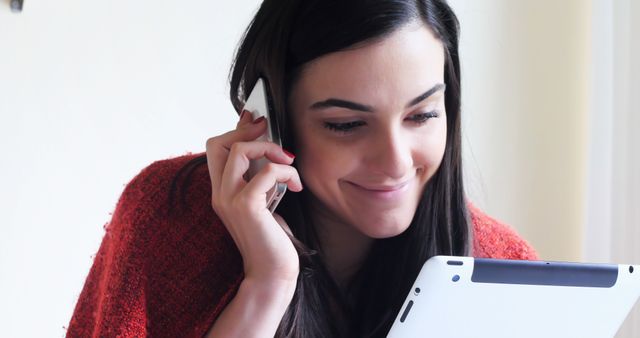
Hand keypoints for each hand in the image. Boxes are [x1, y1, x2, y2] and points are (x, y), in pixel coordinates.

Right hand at [205, 111, 302, 282]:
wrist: (272, 273)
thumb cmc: (272, 239)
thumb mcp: (264, 201)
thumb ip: (260, 177)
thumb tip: (268, 149)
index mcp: (221, 191)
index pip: (214, 147)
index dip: (236, 128)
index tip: (257, 121)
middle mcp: (219, 193)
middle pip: (217, 142)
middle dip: (247, 131)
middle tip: (271, 134)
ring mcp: (229, 200)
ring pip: (238, 150)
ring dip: (269, 149)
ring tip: (288, 163)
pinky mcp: (246, 207)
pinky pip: (266, 172)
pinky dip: (286, 173)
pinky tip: (295, 187)